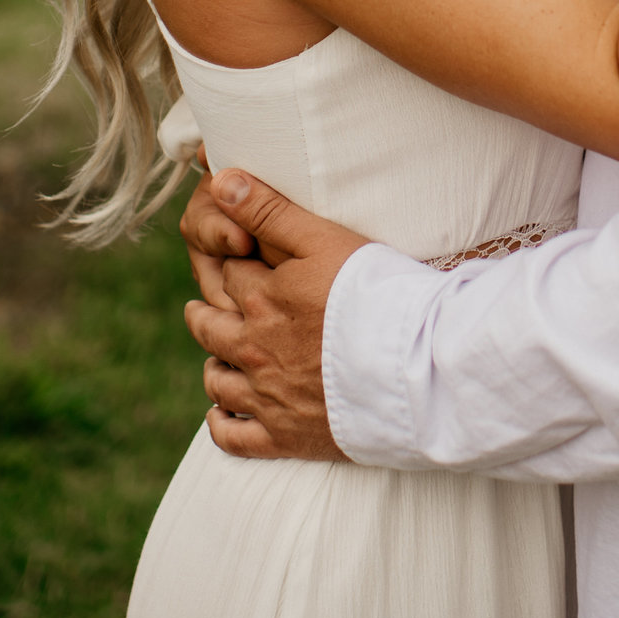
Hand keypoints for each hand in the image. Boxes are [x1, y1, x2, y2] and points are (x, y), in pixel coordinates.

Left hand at [178, 169, 370, 461]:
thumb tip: (220, 181)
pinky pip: (231, 437)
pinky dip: (221, 424)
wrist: (413, 367)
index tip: (239, 259)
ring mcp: (264, 396)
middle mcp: (251, 348)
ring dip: (214, 365)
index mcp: (258, 298)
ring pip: (216, 380)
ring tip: (220, 357)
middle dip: (205, 312)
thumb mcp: (324, 240)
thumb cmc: (376, 295)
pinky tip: (225, 413)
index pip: (228, 273)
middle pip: (208, 327)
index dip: (233, 261)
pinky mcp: (283, 436)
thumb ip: (270, 212)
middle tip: (205, 308)